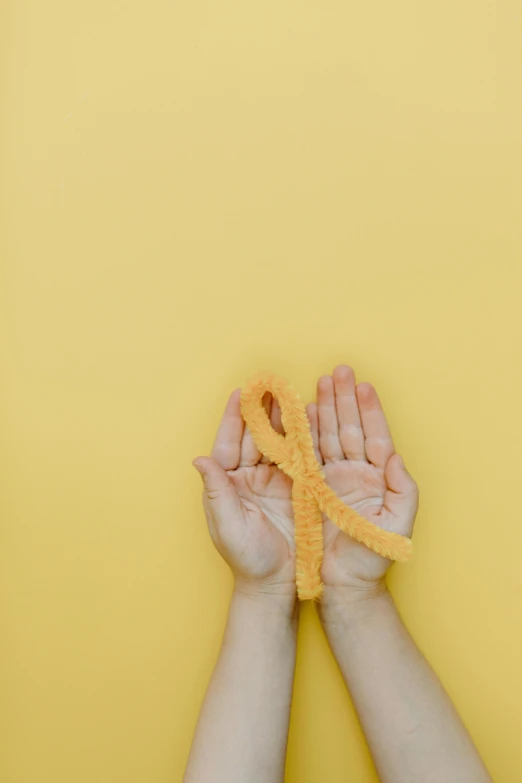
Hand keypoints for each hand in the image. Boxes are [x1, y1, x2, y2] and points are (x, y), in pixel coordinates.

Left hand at [193, 388, 295, 603]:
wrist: (277, 583)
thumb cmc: (247, 559)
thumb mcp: (229, 526)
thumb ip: (216, 492)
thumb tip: (200, 459)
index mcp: (228, 483)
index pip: (228, 444)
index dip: (234, 418)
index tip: (240, 393)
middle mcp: (249, 477)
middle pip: (254, 436)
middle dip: (261, 410)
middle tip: (270, 383)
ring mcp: (274, 480)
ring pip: (277, 442)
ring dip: (282, 418)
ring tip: (289, 393)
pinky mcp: (298, 487)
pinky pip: (299, 457)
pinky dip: (303, 438)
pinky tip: (308, 419)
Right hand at [306, 365, 418, 598]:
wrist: (342, 584)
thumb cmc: (373, 558)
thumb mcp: (397, 526)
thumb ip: (403, 490)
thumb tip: (396, 457)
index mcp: (378, 478)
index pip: (375, 436)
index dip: (370, 410)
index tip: (363, 385)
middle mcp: (355, 473)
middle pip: (349, 428)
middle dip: (344, 399)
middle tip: (339, 371)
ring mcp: (331, 478)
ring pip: (327, 435)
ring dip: (324, 409)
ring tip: (320, 383)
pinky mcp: (310, 488)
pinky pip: (306, 455)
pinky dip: (304, 433)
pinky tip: (301, 413)